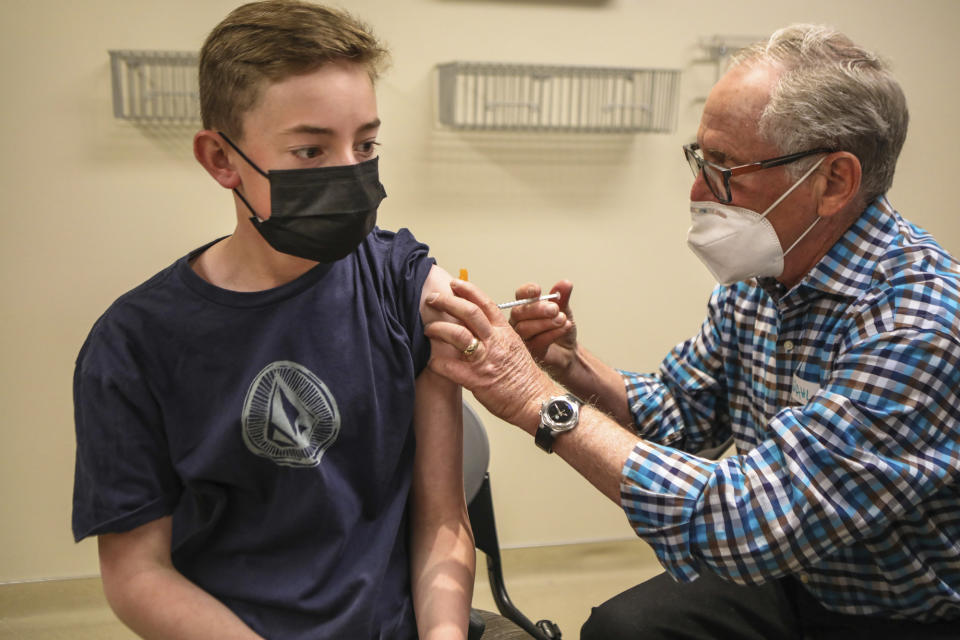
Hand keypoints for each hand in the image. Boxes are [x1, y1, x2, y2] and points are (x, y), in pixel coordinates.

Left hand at [425, 279, 558, 430]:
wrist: (536, 401)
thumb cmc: (525, 379)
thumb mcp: (514, 348)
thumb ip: (495, 336)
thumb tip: (475, 328)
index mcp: (505, 332)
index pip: (485, 303)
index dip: (468, 290)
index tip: (454, 284)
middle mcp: (496, 342)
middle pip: (469, 312)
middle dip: (447, 302)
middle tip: (432, 300)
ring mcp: (486, 361)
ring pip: (458, 335)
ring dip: (439, 329)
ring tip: (428, 329)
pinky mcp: (477, 381)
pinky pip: (451, 367)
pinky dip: (437, 362)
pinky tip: (431, 360)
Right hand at [509, 280, 577, 379]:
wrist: (569, 351)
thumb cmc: (561, 329)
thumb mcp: (564, 310)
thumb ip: (562, 297)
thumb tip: (565, 283)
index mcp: (526, 307)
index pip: (520, 296)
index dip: (526, 292)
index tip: (537, 290)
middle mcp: (519, 322)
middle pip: (518, 313)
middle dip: (537, 309)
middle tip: (555, 308)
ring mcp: (522, 338)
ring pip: (524, 329)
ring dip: (545, 323)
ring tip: (562, 319)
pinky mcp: (530, 352)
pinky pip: (536, 343)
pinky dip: (551, 334)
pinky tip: (564, 328)